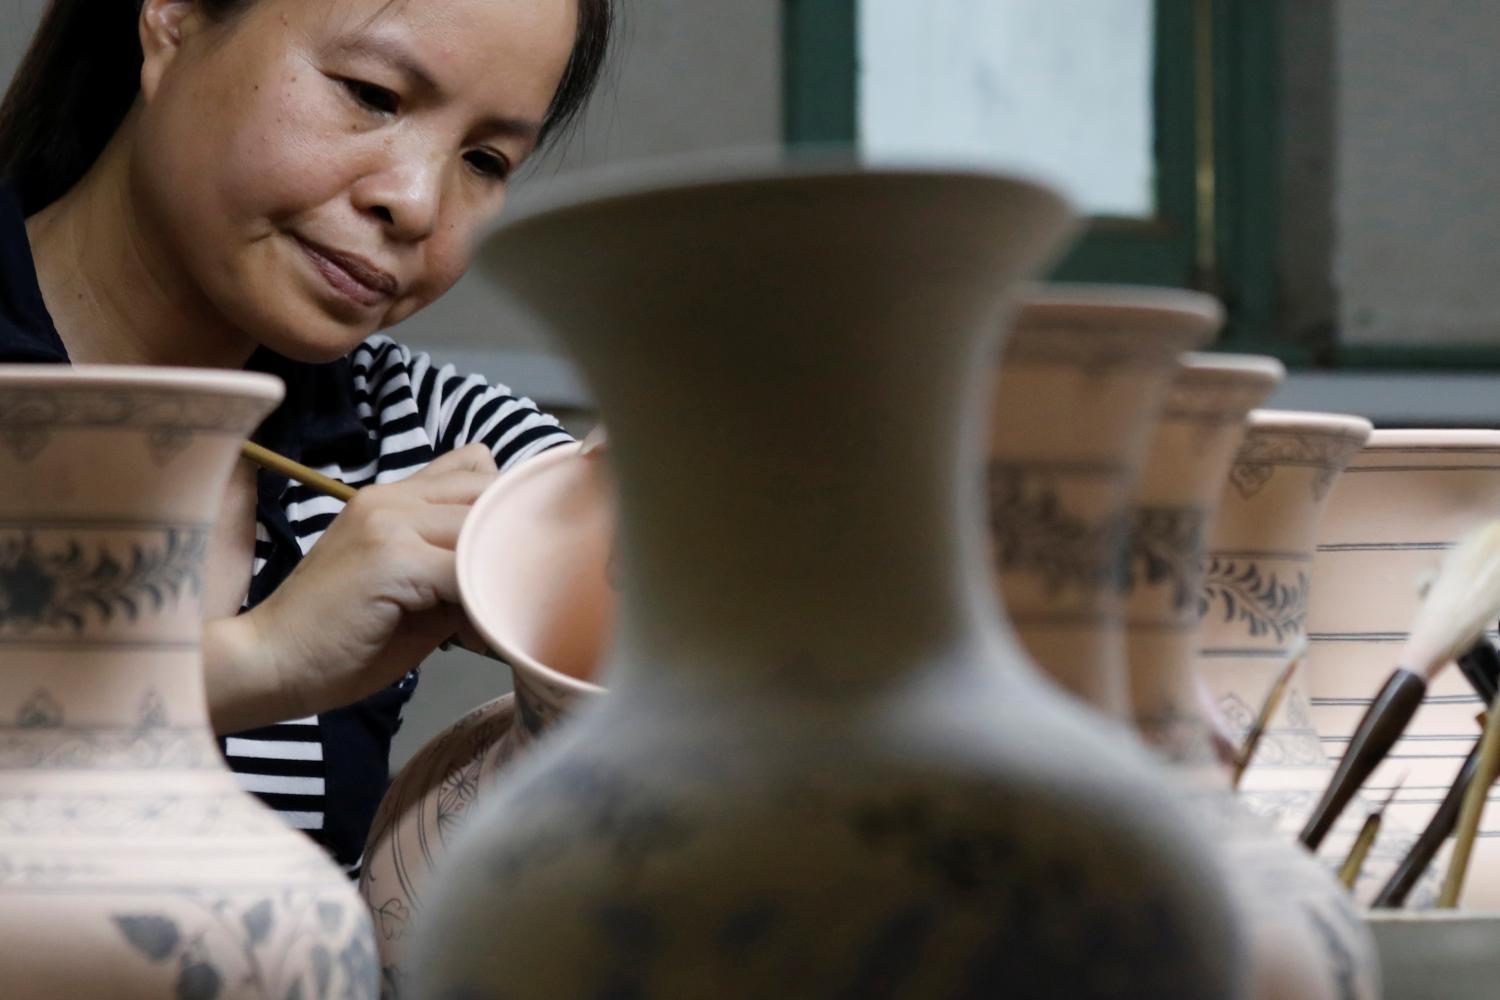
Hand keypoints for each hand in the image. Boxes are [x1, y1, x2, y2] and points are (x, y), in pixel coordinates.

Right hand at [204, 444, 496, 732]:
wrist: (267, 664)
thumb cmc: (338, 639)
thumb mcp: (408, 591)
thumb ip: (453, 567)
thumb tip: (511, 574)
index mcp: (391, 498)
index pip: (475, 472)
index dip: (503, 516)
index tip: (515, 561)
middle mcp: (390, 497)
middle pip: (487, 493)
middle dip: (510, 541)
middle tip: (513, 591)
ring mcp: (389, 523)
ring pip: (481, 530)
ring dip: (498, 573)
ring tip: (496, 616)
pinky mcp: (390, 558)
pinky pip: (464, 571)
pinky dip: (481, 604)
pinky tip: (475, 636)